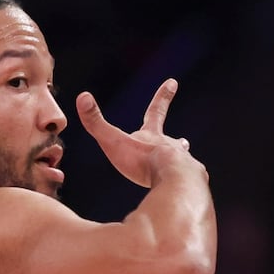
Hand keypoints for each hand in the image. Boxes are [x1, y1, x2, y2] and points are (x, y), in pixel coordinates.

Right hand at [76, 78, 195, 187]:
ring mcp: (183, 164)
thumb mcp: (112, 141)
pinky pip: (188, 183)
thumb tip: (82, 96)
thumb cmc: (141, 162)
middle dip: (174, 142)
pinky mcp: (191, 181)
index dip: (163, 96)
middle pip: (172, 141)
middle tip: (183, 141)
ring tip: (181, 167)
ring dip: (180, 162)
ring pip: (182, 162)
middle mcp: (170, 147)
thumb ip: (95, 122)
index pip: (156, 110)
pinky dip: (185, 185)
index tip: (173, 82)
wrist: (173, 181)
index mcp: (152, 136)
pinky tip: (183, 191)